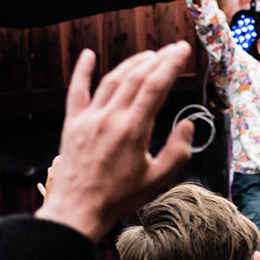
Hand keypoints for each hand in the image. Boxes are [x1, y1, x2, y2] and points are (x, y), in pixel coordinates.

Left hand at [35, 42, 197, 239]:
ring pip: (112, 79)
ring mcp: (89, 118)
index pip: (156, 86)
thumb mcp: (157, 180)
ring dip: (132, 63)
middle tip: (172, 49)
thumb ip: (177, 151)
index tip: (183, 51)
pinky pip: (77, 90)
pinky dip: (82, 70)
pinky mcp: (72, 123)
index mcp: (133, 129)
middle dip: (157, 58)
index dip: (171, 64)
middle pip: (136, 76)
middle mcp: (110, 117)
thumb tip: (187, 124)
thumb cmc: (118, 198)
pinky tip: (89, 55)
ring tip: (148, 55)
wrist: (77, 210)